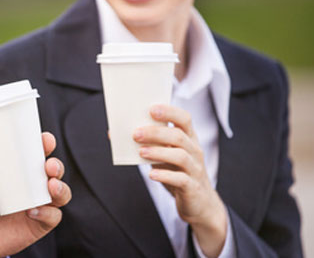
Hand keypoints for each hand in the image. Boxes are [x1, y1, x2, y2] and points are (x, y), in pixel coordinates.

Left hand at [0, 132, 71, 257]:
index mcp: (20, 169)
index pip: (38, 152)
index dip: (46, 144)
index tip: (45, 140)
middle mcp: (34, 184)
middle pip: (55, 170)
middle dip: (56, 166)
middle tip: (49, 166)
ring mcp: (40, 203)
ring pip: (61, 193)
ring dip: (60, 188)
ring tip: (50, 186)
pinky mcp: (41, 223)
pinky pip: (53, 216)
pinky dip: (47, 213)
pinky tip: (33, 211)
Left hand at [133, 105, 226, 256]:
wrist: (199, 203)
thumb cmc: (177, 173)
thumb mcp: (165, 156)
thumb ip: (148, 144)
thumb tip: (114, 133)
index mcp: (189, 139)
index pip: (184, 119)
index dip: (169, 112)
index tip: (151, 109)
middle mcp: (194, 151)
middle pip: (178, 136)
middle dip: (156, 132)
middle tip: (136, 133)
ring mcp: (195, 169)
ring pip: (180, 156)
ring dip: (159, 152)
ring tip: (141, 152)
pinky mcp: (192, 187)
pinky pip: (180, 179)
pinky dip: (165, 175)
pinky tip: (151, 174)